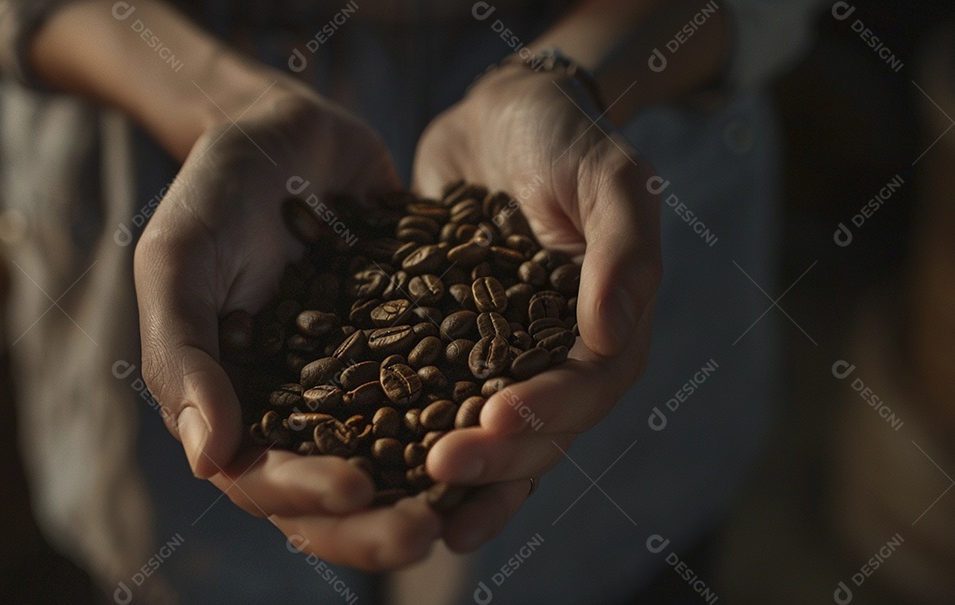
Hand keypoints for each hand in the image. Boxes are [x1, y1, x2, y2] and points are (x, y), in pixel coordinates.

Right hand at [134, 80, 442, 568]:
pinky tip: (507, 428)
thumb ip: (182, 354)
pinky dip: (467, 420)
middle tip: (425, 529)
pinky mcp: (409, 345)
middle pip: (333, 494)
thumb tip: (211, 461)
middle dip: (373, 524)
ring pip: (392, 461)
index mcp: (233, 404)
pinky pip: (440, 395)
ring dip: (426, 490)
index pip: (262, 480)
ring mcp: (356, 381)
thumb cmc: (215, 191)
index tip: (357, 489)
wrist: (286, 127)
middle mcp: (297, 408)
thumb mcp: (179, 260)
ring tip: (469, 498)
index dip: (305, 497)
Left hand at [412, 65, 661, 550]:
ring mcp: (499, 358)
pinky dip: (408, 438)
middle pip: (535, 429)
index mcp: (605, 329)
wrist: (500, 116)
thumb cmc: (563, 139)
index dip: (548, 410)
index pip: (587, 389)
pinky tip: (373, 470)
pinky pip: (430, 401)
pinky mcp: (446, 348)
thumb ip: (623, 249)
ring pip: (485, 434)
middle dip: (493, 457)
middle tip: (440, 470)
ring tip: (416, 516)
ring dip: (458, 478)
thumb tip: (614, 335)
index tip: (497, 418)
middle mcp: (555, 358)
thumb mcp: (608, 176)